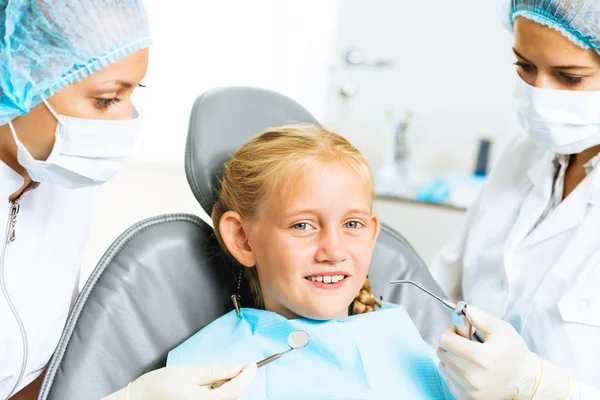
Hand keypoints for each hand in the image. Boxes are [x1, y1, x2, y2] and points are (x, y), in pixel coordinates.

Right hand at [104, 363, 256, 399]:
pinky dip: (221, 394)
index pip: (235, 390)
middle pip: (234, 397)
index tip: (252, 364)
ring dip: (230, 388)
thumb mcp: (186, 372)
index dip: (247, 376)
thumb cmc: (157, 386)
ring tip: (219, 377)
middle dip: (240, 381)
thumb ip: (215, 371)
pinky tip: (213, 387)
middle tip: (238, 366)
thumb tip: (239, 366)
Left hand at [436, 306, 569, 399]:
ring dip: (450, 358)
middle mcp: (473, 377)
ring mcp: (469, 391)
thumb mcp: (502, 330)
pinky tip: (469, 369)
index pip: (446, 341)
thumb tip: (465, 310)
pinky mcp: (467, 398)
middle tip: (464, 342)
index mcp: (481, 358)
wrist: (525, 381)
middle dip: (450, 344)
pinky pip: (449, 380)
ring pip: (443, 367)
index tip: (458, 330)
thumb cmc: (514, 354)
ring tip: (468, 356)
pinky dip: (454, 372)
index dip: (449, 332)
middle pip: (442, 353)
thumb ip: (481, 318)